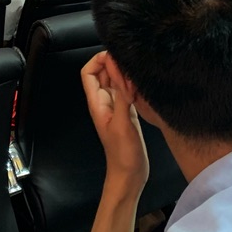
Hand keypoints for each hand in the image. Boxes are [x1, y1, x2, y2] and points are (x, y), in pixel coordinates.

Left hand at [81, 51, 148, 189]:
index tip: (115, 55)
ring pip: (116, 81)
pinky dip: (133, 84)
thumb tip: (122, 72)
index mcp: (97, 103)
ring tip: (138, 69)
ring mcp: (116, 107)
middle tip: (131, 61)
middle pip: (103, 73)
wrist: (129, 175)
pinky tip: (144, 83)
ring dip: (124, 73)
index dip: (98, 60)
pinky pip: (127, 91)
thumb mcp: (123, 124)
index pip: (88, 73)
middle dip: (113, 63)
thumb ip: (121, 97)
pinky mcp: (128, 112)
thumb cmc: (123, 154)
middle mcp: (105, 102)